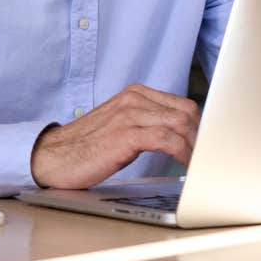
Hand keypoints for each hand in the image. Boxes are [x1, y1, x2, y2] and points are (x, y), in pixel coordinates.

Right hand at [30, 84, 199, 188]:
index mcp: (135, 94)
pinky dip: (183, 153)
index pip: (182, 105)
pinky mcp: (126, 135)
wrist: (53, 157)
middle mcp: (134, 99)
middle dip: (202, 137)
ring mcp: (130, 114)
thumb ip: (147, 124)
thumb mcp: (121, 126)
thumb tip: (180, 138)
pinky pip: (167, 140)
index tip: (207, 148)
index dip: (200, 128)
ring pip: (181, 124)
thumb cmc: (87, 146)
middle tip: (207, 160)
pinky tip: (185, 166)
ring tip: (200, 166)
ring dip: (196, 147)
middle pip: (187, 112)